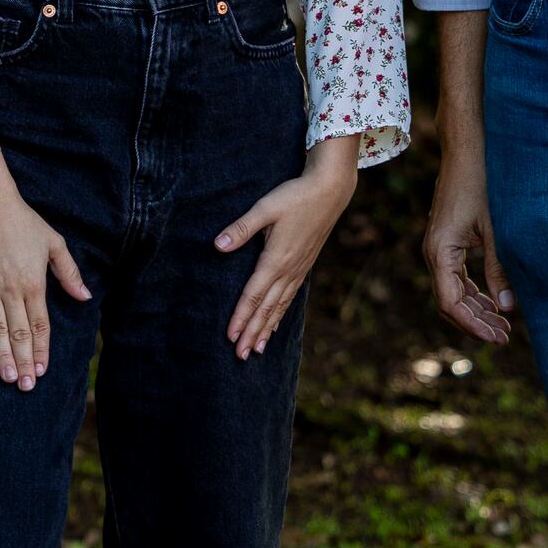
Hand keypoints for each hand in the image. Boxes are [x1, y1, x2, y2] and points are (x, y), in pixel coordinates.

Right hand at [0, 185, 91, 390]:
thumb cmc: (23, 222)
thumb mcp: (54, 242)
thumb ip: (69, 272)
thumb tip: (85, 296)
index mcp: (34, 282)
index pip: (40, 324)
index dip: (41, 349)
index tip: (43, 370)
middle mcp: (11, 289)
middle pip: (20, 332)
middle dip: (24, 361)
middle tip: (27, 387)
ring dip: (3, 356)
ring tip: (9, 378)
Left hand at [218, 138, 359, 359]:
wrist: (329, 191)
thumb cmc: (295, 196)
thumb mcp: (265, 208)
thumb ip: (241, 228)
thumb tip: (218, 246)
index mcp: (275, 259)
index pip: (253, 296)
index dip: (240, 318)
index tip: (230, 338)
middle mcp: (288, 270)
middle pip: (266, 309)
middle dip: (252, 333)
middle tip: (240, 356)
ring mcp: (298, 270)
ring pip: (279, 307)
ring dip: (266, 329)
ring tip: (257, 350)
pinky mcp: (304, 265)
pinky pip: (290, 298)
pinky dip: (280, 315)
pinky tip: (276, 325)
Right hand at [423, 152, 514, 344]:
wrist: (468, 149)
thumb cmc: (482, 183)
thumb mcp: (496, 229)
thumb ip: (500, 268)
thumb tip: (507, 307)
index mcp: (440, 251)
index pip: (450, 303)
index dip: (473, 325)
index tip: (497, 337)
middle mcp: (435, 251)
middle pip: (449, 302)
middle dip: (475, 322)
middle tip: (505, 336)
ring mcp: (440, 246)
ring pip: (453, 290)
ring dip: (476, 308)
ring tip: (503, 323)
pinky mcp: (448, 239)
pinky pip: (456, 276)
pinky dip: (473, 291)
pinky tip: (493, 298)